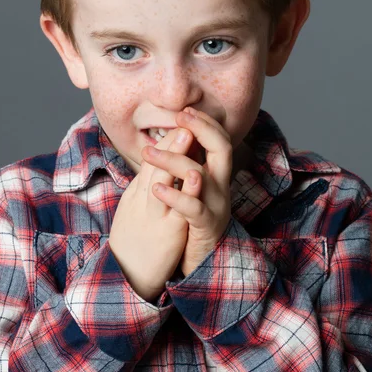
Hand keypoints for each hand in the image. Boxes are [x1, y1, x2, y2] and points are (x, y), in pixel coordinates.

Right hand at [109, 126, 193, 301]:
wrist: (123, 278)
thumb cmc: (132, 242)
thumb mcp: (135, 209)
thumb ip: (146, 189)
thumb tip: (158, 170)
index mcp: (137, 194)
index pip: (152, 160)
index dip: (167, 139)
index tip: (181, 121)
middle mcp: (142, 199)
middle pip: (154, 162)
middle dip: (170, 138)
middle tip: (183, 116)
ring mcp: (153, 215)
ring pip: (161, 179)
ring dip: (175, 154)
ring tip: (186, 133)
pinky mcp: (166, 233)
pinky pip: (178, 209)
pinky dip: (186, 191)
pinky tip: (198, 177)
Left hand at [141, 107, 232, 277]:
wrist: (198, 260)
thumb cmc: (189, 220)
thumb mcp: (190, 189)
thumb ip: (187, 164)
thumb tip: (176, 137)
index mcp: (216, 175)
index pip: (218, 138)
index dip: (204, 122)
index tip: (184, 111)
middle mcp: (221, 186)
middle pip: (222, 148)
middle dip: (201, 129)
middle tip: (180, 118)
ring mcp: (216, 206)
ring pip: (201, 175)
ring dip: (174, 160)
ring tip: (148, 153)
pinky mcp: (206, 226)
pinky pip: (193, 208)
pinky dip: (175, 196)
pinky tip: (156, 190)